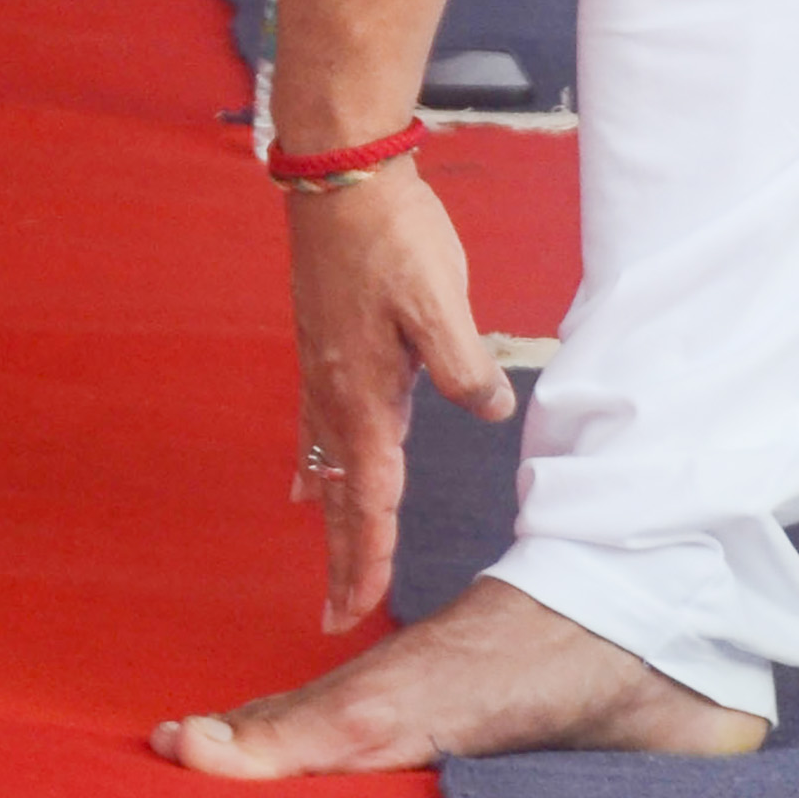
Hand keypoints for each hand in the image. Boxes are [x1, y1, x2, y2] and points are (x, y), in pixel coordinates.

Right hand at [285, 158, 515, 631]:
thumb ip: (464, 365)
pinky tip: (308, 487)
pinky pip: (315, 431)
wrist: (341, 178)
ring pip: (329, 468)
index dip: (367, 557)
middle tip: (334, 619)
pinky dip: (316, 471)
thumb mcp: (442, 300)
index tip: (358, 611)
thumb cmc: (393, 235)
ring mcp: (324, 374)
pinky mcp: (325, 349)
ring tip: (331, 567)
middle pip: (343, 497)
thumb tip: (490, 412)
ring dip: (334, 522)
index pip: (371, 497)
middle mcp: (335, 396)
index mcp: (365, 396)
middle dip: (342, 559)